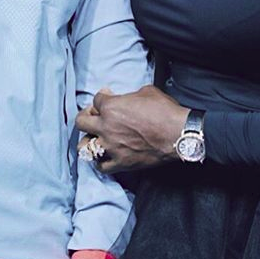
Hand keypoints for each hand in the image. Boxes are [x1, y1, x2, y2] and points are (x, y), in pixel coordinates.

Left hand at [75, 86, 189, 173]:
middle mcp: (106, 127)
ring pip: (84, 146)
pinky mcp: (121, 163)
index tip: (108, 98)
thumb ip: (129, 95)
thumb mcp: (146, 92)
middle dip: (86, 116)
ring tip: (95, 138)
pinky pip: (101, 166)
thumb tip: (125, 98)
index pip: (96, 100)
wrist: (178, 134)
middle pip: (81, 122)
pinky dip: (100, 161)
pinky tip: (104, 156)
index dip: (102, 98)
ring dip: (88, 140)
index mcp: (111, 107)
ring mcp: (112, 146)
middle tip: (94, 116)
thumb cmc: (164, 111)